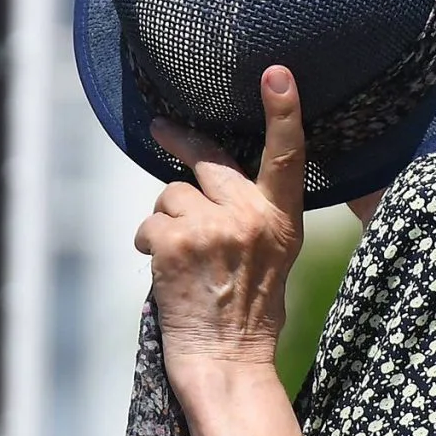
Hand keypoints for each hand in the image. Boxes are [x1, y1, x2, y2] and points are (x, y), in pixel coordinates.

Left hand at [133, 65, 305, 368]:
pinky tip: (165, 270)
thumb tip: (208, 181)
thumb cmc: (248, 315)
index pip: (288, 156)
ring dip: (166, 222)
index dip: (284, 111)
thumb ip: (252, 216)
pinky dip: (147, 245)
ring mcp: (213, 227)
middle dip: (180, 144)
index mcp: (283, 220)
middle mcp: (252, 217)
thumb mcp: (271, 258)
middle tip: (160, 128)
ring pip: (171, 196)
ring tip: (181, 259)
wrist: (227, 362)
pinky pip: (150, 223)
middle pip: (208, 163)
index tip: (277, 73)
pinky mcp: (177, 241)